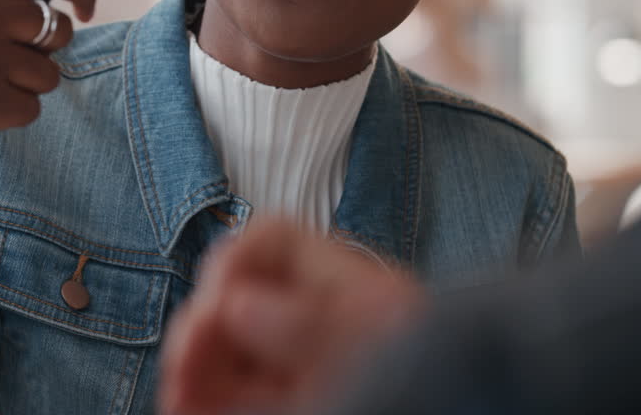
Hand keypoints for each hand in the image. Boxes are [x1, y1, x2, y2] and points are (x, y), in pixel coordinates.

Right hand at [159, 220, 425, 414]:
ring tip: (177, 397)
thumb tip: (236, 305)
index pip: (270, 242)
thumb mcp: (383, 343)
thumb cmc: (439, 376)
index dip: (233, 264)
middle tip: (183, 366)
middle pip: (231, 298)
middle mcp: (314, 320)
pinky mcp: (289, 399)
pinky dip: (202, 398)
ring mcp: (296, 366)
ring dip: (191, 368)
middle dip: (200, 327)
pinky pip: (228, 394)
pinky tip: (184, 407)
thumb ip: (314, 325)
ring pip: (220, 353)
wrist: (462, 403)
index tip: (218, 306)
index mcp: (346, 285)